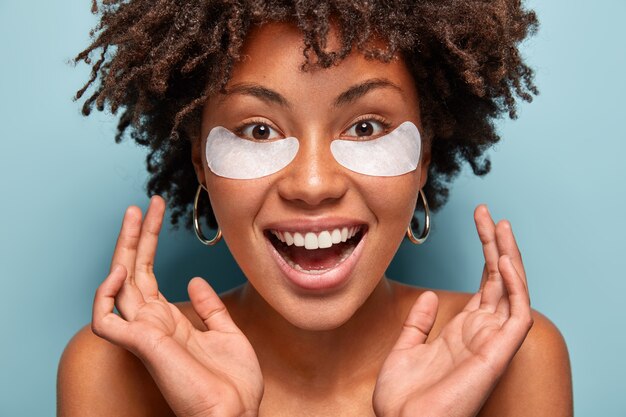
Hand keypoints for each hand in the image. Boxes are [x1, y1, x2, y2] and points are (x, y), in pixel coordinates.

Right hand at [91, 196, 262, 416]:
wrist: (236, 412)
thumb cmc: (232, 382)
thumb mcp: (226, 332)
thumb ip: (209, 307)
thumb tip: (195, 280)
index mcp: (169, 321)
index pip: (150, 274)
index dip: (150, 242)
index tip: (155, 212)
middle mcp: (152, 323)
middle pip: (133, 271)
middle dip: (136, 236)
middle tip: (142, 204)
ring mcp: (144, 333)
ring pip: (119, 284)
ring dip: (124, 248)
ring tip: (134, 217)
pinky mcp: (141, 345)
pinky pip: (106, 319)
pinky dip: (104, 295)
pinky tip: (120, 271)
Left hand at [373, 205, 532, 416]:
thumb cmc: (403, 397)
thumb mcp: (405, 348)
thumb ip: (419, 322)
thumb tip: (428, 296)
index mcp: (462, 331)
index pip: (482, 284)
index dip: (484, 252)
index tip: (478, 221)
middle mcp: (481, 333)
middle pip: (498, 280)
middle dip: (496, 245)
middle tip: (489, 213)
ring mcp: (491, 342)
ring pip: (512, 290)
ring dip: (509, 256)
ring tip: (500, 225)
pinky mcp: (498, 353)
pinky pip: (516, 314)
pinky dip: (515, 286)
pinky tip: (503, 260)